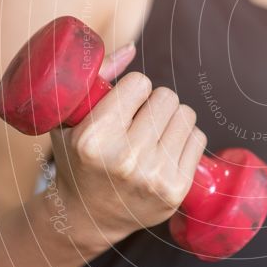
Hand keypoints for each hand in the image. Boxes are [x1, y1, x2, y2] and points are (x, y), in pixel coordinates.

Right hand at [48, 43, 206, 252]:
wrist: (86, 218)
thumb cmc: (78, 160)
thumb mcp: (69, 119)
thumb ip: (96, 77)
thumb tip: (132, 49)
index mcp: (94, 138)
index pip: (140, 83)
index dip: (131, 91)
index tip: (120, 107)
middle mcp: (126, 159)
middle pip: (167, 97)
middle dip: (153, 103)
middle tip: (137, 122)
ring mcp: (154, 177)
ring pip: (186, 114)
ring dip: (171, 120)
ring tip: (150, 136)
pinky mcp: (176, 190)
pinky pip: (198, 138)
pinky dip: (183, 140)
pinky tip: (163, 152)